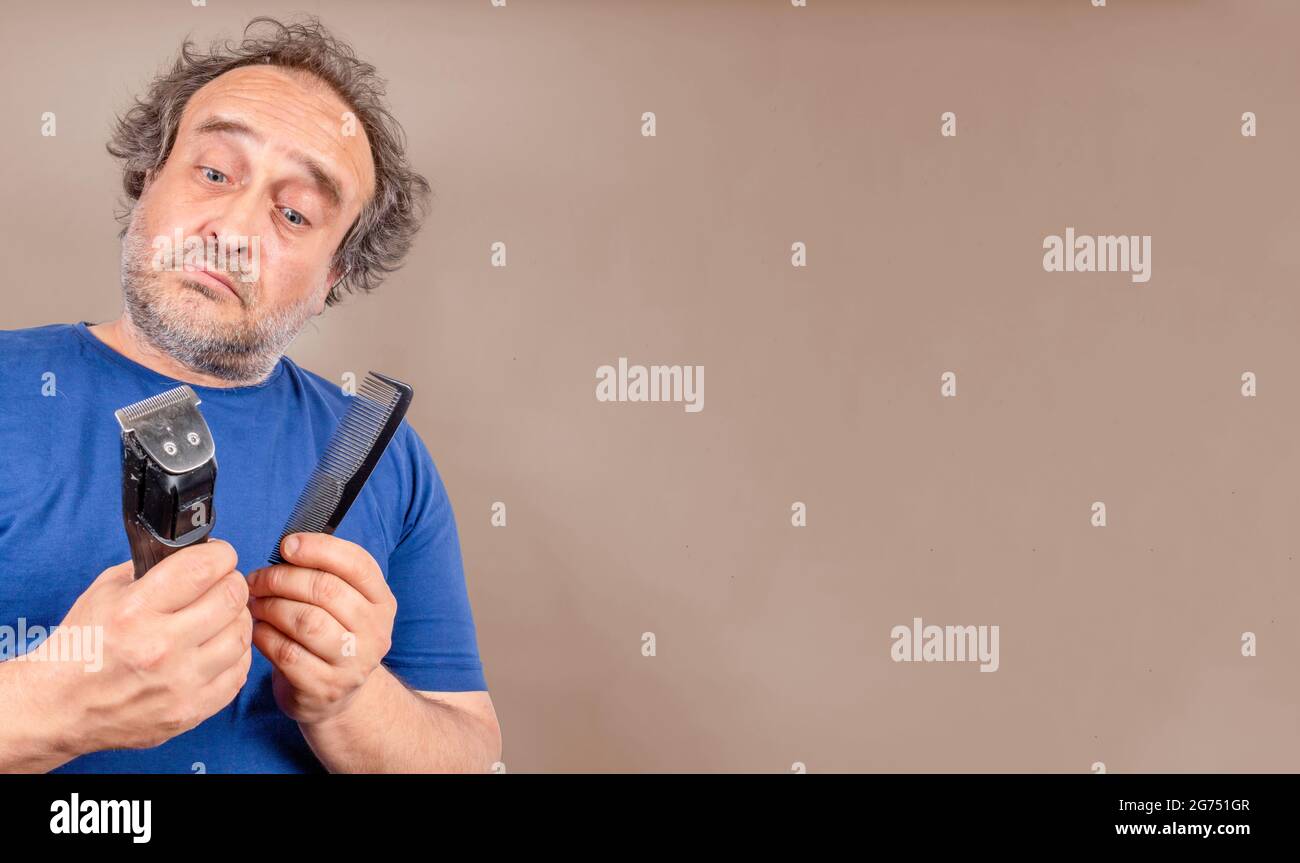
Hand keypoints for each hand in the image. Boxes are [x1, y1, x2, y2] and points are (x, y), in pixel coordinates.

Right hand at [46, 539, 251, 753]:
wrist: (59, 707)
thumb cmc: (84, 645)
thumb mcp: (107, 591)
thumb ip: (154, 567)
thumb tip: (200, 552)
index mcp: (135, 611)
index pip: (204, 568)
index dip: (221, 554)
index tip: (220, 555)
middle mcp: (160, 647)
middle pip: (231, 598)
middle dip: (232, 582)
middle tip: (223, 583)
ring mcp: (179, 683)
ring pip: (242, 635)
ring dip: (237, 618)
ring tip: (222, 616)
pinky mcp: (190, 712)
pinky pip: (238, 673)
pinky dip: (235, 655)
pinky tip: (218, 647)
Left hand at [246, 533, 396, 725]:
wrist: (340, 699)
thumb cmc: (333, 637)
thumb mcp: (345, 604)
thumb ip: (326, 574)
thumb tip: (288, 546)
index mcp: (382, 602)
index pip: (357, 564)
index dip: (319, 548)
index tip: (286, 545)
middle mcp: (375, 632)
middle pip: (326, 590)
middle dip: (283, 578)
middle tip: (258, 578)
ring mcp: (352, 663)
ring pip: (306, 621)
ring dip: (271, 606)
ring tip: (256, 603)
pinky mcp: (324, 688)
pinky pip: (287, 653)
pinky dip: (265, 635)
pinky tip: (257, 629)